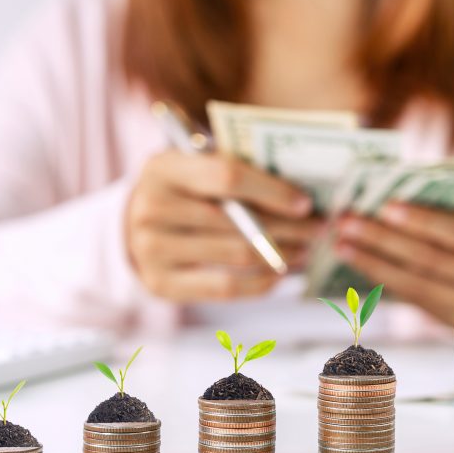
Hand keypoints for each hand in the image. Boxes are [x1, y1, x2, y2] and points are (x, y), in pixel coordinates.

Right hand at [126, 150, 319, 301]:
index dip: (272, 190)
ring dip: (282, 254)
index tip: (306, 202)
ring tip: (307, 249)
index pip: (227, 176)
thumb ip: (235, 166)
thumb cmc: (182, 188)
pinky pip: (225, 288)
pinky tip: (280, 273)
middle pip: (238, 221)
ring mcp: (151, 250)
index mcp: (163, 167)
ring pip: (236, 255)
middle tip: (320, 229)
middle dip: (288, 226)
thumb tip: (299, 189)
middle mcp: (150, 208)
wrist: (133, 225)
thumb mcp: (196, 164)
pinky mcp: (160, 284)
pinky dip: (260, 283)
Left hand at [334, 202, 453, 326]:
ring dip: (373, 262)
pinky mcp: (448, 319)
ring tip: (340, 243)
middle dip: (384, 240)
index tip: (387, 206)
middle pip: (430, 260)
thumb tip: (402, 178)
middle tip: (347, 222)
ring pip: (415, 283)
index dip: (424, 221)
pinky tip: (356, 261)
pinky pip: (410, 297)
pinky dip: (381, 278)